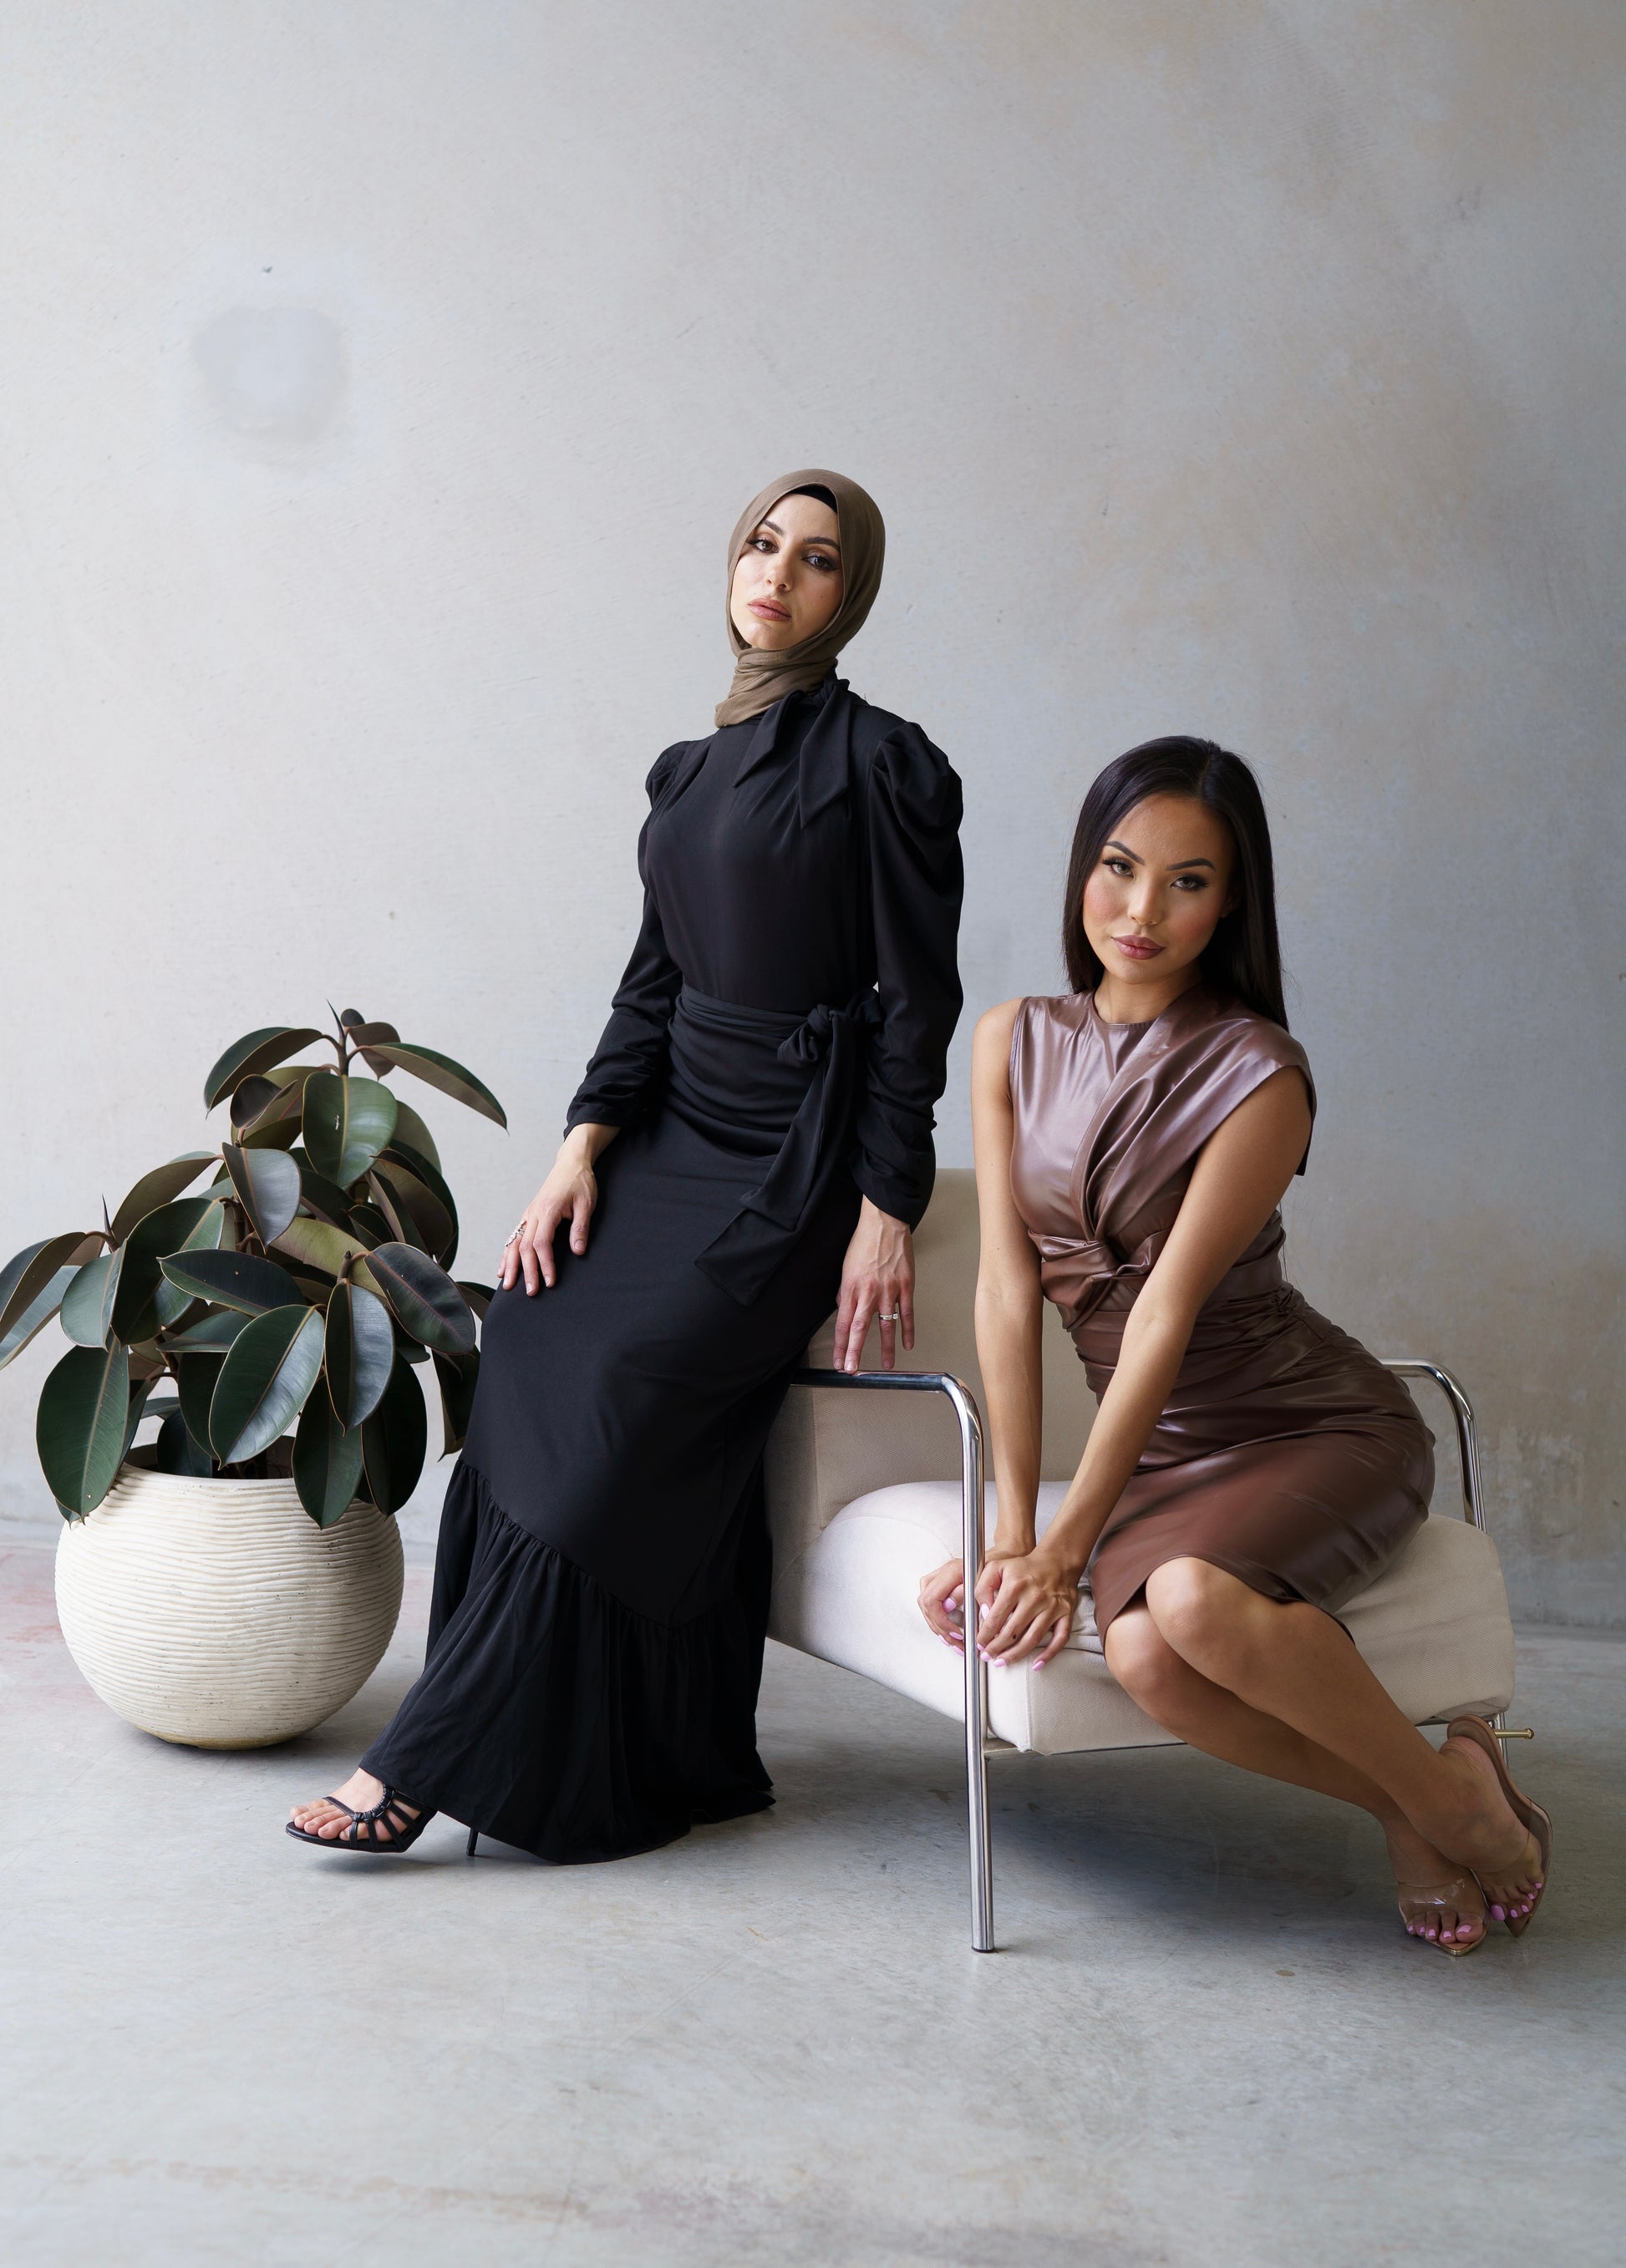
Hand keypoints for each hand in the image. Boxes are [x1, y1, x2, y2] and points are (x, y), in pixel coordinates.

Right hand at [499, 1139, 598, 1293]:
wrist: (571, 1164)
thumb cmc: (580, 1182)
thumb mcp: (586, 1204)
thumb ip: (580, 1228)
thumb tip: (578, 1252)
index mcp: (547, 1211)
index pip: (541, 1243)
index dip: (545, 1264)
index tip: (550, 1282)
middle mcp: (533, 1213)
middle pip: (524, 1247)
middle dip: (526, 1271)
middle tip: (530, 1292)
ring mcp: (528, 1214)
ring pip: (513, 1243)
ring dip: (510, 1265)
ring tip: (507, 1285)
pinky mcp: (528, 1215)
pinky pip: (513, 1237)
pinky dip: (506, 1254)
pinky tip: (502, 1268)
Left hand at [832, 1199, 913, 1371]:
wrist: (884, 1224)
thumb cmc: (864, 1243)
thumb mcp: (846, 1268)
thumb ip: (845, 1292)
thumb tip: (844, 1309)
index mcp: (850, 1289)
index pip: (842, 1323)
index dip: (840, 1345)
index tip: (839, 1360)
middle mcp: (868, 1293)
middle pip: (859, 1328)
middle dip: (855, 1352)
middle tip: (853, 1370)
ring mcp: (888, 1291)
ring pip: (885, 1325)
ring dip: (886, 1348)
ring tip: (887, 1365)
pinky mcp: (906, 1286)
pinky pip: (907, 1313)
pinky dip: (908, 1330)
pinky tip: (908, 1344)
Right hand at [918, 1547, 1030, 1651]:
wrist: (1003, 1558)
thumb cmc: (998, 1568)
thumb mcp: (985, 1582)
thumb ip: (963, 1592)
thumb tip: (947, 1605)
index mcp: (951, 1571)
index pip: (932, 1599)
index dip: (941, 1620)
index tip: (957, 1632)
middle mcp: (943, 1574)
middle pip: (926, 1604)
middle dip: (940, 1628)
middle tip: (956, 1641)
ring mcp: (941, 1579)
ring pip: (927, 1607)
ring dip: (939, 1628)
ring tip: (955, 1642)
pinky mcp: (943, 1587)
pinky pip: (933, 1606)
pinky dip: (941, 1622)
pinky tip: (952, 1633)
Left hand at [972, 1547, 1080, 1668]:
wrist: (1056, 1562)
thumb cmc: (1024, 1568)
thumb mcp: (996, 1567)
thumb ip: (982, 1587)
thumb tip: (983, 1611)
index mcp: (1015, 1586)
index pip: (996, 1618)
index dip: (985, 1635)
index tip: (979, 1643)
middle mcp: (1034, 1598)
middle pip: (1012, 1632)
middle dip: (997, 1648)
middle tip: (988, 1655)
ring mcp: (1052, 1607)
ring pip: (1032, 1639)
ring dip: (1015, 1655)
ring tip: (1003, 1661)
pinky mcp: (1065, 1614)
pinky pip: (1060, 1639)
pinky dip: (1048, 1654)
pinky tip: (1036, 1664)